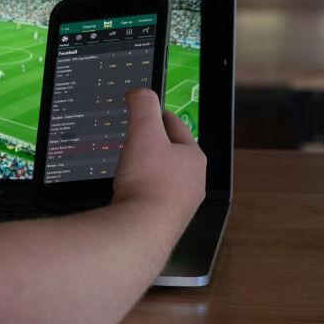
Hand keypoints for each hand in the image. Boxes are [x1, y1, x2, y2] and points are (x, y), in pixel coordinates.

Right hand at [112, 89, 205, 227]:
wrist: (140, 231)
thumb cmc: (147, 183)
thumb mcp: (144, 132)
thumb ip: (143, 105)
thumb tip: (140, 92)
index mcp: (194, 157)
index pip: (175, 126)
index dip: (156, 114)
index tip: (144, 110)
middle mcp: (193, 182)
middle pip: (171, 153)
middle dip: (152, 144)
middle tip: (134, 138)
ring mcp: (181, 204)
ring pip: (164, 177)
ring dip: (147, 169)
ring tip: (130, 166)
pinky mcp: (165, 221)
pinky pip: (154, 197)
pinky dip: (142, 190)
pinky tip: (130, 191)